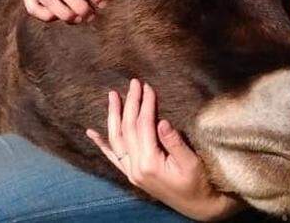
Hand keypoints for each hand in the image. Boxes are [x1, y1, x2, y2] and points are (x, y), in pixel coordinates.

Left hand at [86, 80, 243, 221]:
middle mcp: (135, 168)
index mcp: (149, 163)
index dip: (145, 104)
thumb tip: (161, 121)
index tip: (148, 87)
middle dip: (130, 104)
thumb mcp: (191, 162)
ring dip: (113, 116)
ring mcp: (131, 172)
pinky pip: (112, 157)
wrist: (197, 206)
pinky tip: (91, 132)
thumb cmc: (198, 183)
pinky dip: (101, 144)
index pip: (143, 126)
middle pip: (128, 129)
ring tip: (113, 95)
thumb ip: (174, 142)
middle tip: (134, 83)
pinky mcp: (131, 175)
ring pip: (117, 139)